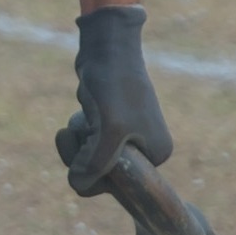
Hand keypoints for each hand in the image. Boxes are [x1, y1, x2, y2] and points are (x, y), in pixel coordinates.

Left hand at [54, 4, 172, 194]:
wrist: (107, 47)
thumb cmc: (114, 85)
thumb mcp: (108, 130)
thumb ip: (95, 165)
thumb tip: (78, 184)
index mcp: (157, 155)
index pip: (118, 187)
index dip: (97, 171)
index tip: (94, 142)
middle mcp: (147, 149)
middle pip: (101, 175)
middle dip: (83, 155)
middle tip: (83, 127)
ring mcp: (128, 138)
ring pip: (88, 161)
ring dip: (77, 142)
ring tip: (82, 117)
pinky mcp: (110, 126)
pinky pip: (86, 145)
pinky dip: (78, 131)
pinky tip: (82, 111)